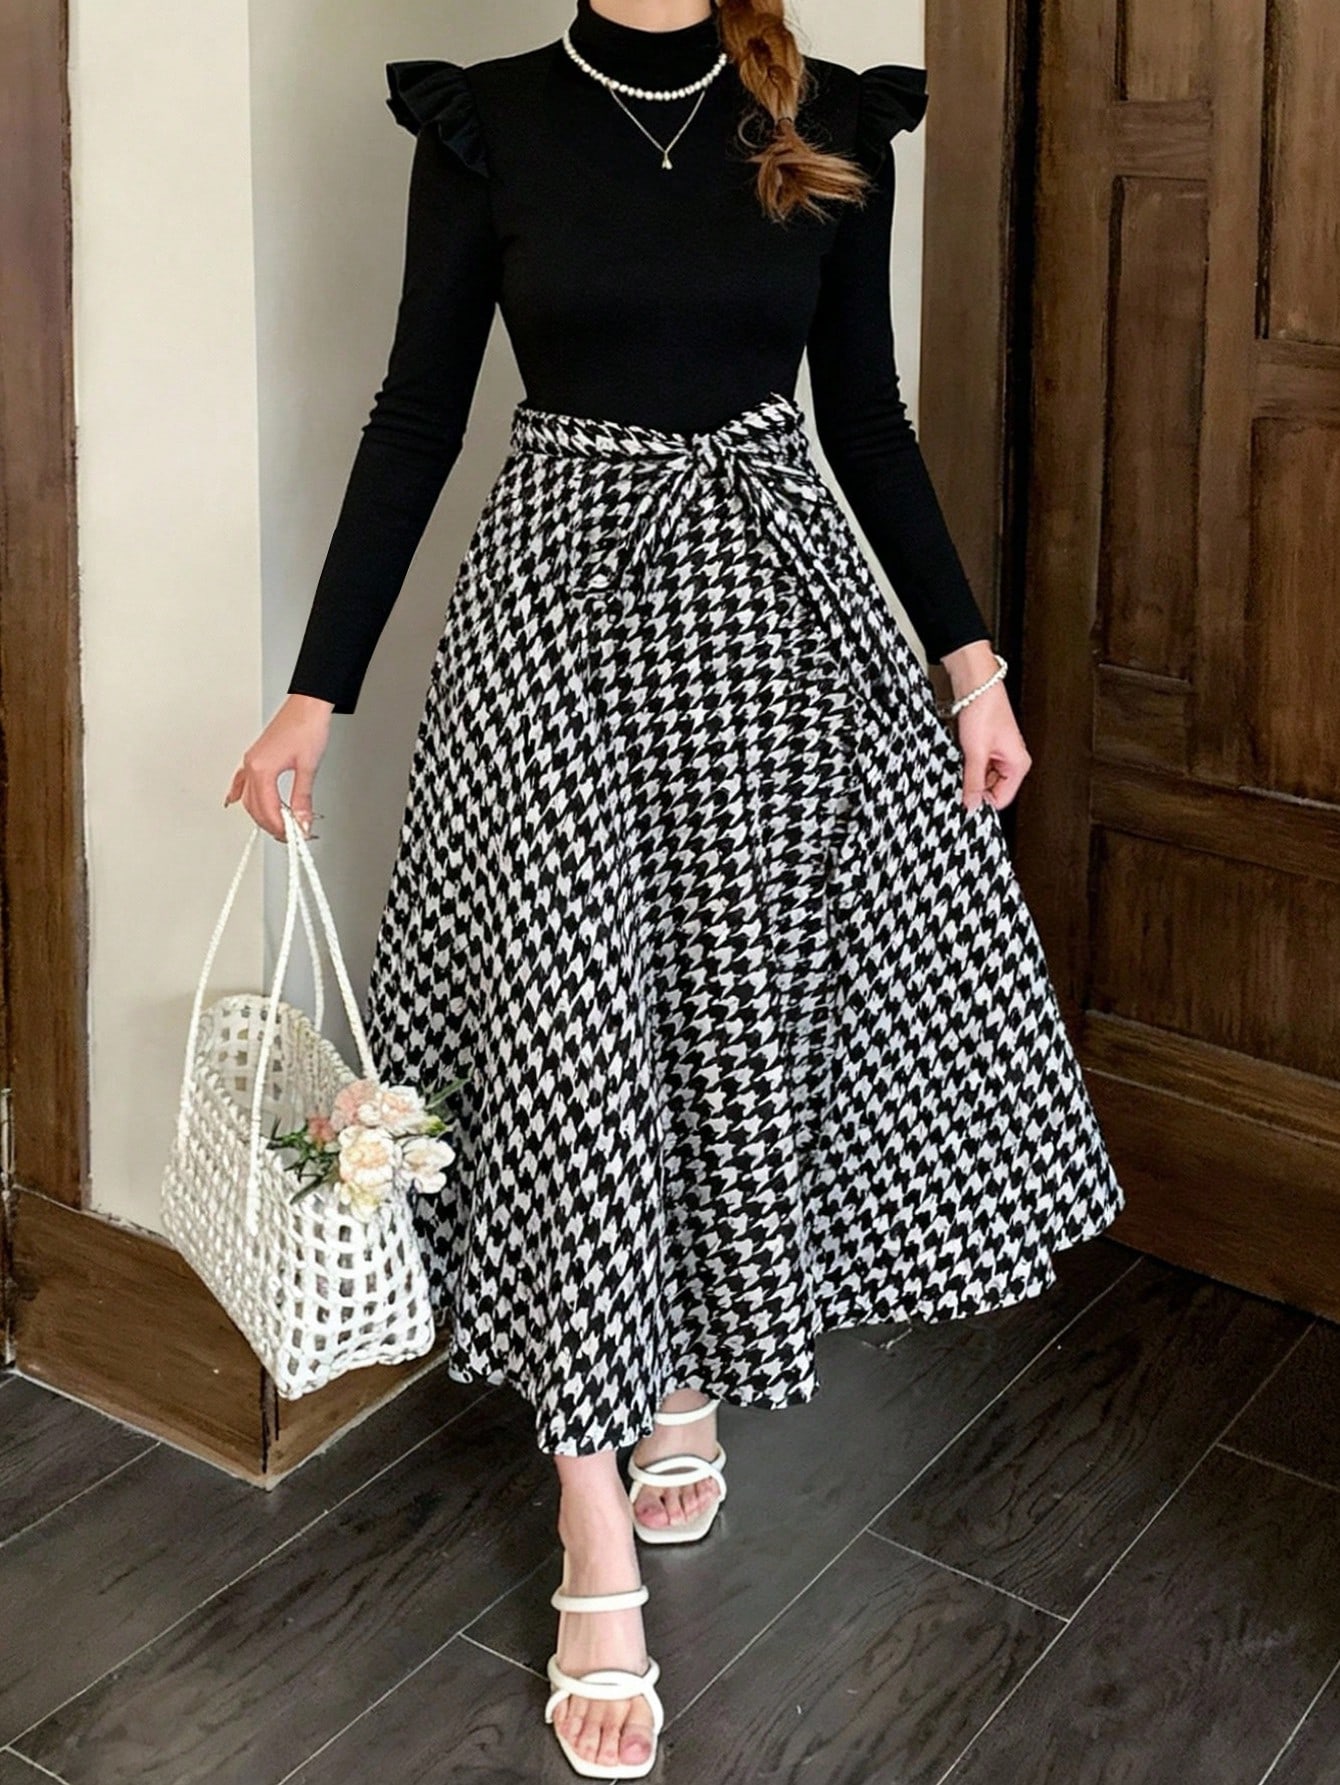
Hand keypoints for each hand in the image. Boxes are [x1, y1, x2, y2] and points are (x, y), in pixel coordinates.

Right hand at [223, 693, 333, 840]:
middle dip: (271, 825)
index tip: (294, 836)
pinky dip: (239, 794)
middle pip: (255, 807)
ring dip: (261, 814)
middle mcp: (252, 765)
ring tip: (279, 825)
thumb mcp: (308, 767)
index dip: (281, 827)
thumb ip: (303, 798)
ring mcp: (252, 761)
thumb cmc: (307, 726)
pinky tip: (236, 801)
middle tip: (290, 835)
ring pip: (249, 797)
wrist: (307, 704)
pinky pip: (241, 780)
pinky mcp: (257, 757)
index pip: (267, 809)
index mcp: (262, 768)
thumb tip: (303, 821)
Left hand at [940, 641, 1031, 811]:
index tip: (963, 799)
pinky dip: (967, 764)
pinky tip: (961, 756)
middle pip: (992, 790)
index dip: (981, 801)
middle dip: (974, 787)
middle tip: (959, 777)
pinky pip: (977, 766)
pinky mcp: (988, 746)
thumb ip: (973, 782)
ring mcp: (1000, 754)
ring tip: (962, 761)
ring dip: (969, 775)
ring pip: (983, 778)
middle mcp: (1013, 761)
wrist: (976, 682)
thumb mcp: (975, 752)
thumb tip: (971, 806)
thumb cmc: (983, 709)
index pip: (1000, 800)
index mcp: (1018, 765)